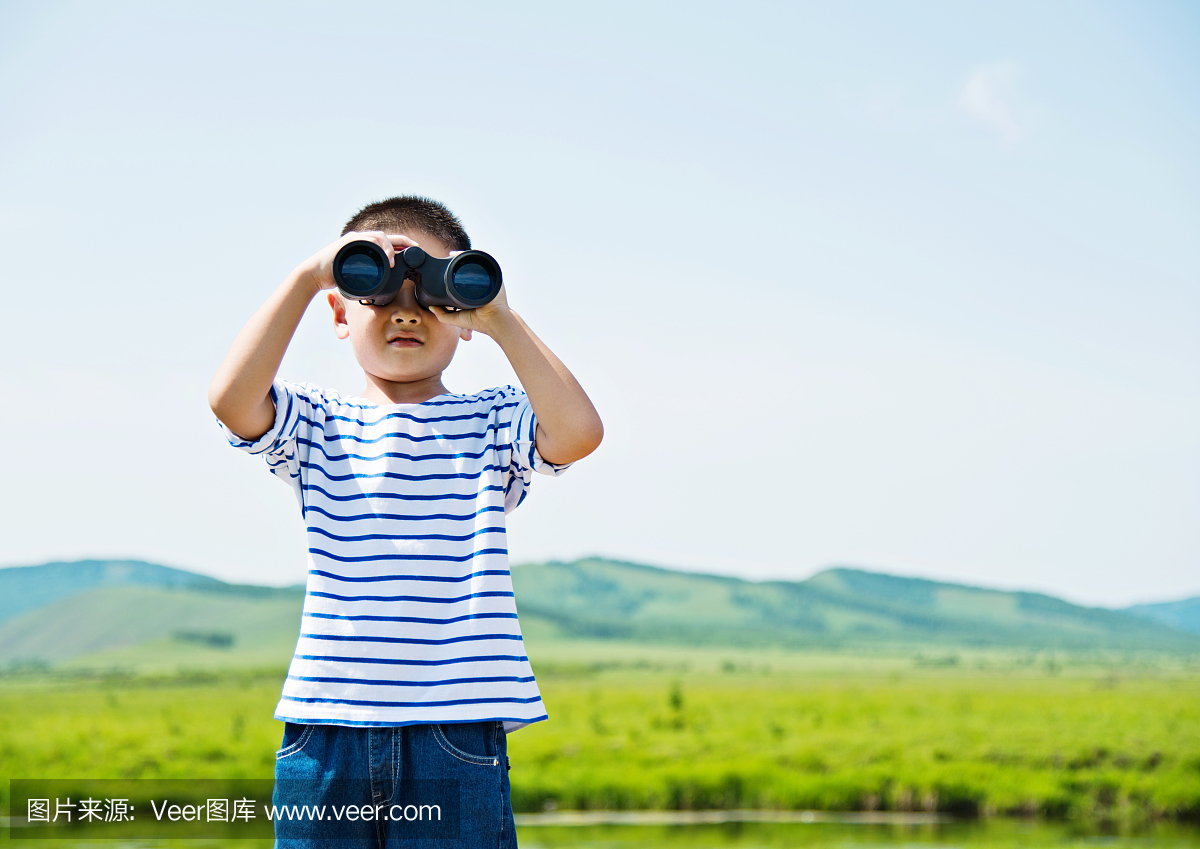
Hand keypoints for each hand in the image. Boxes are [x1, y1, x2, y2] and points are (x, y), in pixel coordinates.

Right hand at [294, 231, 419, 296]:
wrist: (314, 274)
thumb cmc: (334, 277)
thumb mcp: (356, 276)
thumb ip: (368, 277)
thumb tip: (380, 289)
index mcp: (364, 246)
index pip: (387, 242)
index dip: (403, 244)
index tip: (415, 251)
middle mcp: (360, 240)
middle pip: (386, 236)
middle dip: (404, 241)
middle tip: (416, 249)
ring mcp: (355, 240)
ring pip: (379, 237)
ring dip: (391, 247)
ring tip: (395, 261)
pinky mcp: (348, 243)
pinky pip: (368, 241)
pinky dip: (379, 247)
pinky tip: (386, 257)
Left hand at [426, 253, 513, 335]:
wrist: (495, 319)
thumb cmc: (479, 322)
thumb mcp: (456, 319)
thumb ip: (442, 315)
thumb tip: (431, 306)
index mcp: (473, 295)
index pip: (460, 282)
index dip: (451, 277)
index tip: (441, 273)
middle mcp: (481, 286)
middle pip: (467, 271)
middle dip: (456, 265)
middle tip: (445, 261)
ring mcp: (488, 280)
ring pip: (473, 265)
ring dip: (463, 259)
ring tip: (452, 255)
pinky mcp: (494, 275)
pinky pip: (483, 262)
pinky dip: (473, 256)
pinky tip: (462, 254)